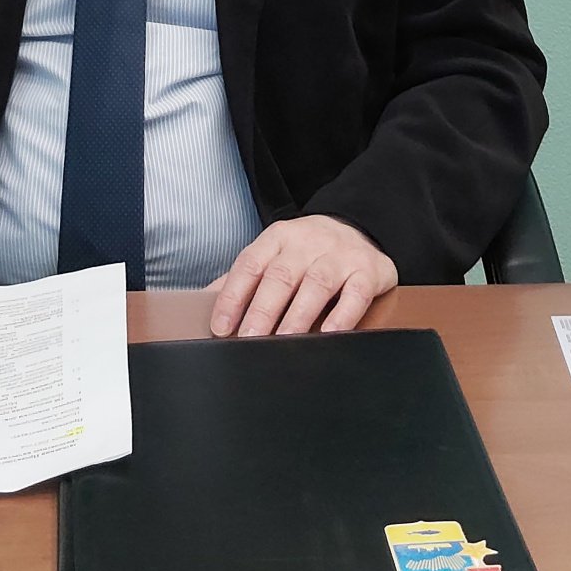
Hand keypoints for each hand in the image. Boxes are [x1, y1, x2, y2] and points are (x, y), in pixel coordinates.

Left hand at [208, 215, 397, 337]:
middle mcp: (307, 243)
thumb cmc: (308, 251)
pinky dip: (343, 314)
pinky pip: (356, 292)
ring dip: (298, 314)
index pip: (250, 264)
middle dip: (263, 310)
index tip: (221, 327)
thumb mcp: (275, 253)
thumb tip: (202, 302)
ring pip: (316, 283)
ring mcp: (339, 255)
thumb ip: (245, 277)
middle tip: (249, 339)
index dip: (233, 296)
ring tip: (284, 341)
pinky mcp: (367, 270)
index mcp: (278, 238)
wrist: (360, 228)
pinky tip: (330, 334)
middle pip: (281, 275)